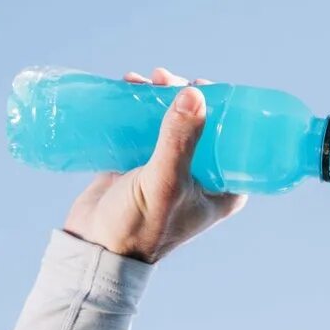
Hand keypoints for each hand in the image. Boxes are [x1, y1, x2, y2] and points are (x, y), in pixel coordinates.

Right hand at [62, 67, 248, 262]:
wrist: (94, 249)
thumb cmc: (138, 227)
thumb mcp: (164, 183)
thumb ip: (179, 140)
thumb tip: (193, 93)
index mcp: (224, 189)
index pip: (236, 137)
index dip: (223, 106)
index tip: (202, 84)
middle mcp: (202, 178)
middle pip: (203, 123)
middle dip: (185, 95)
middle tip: (164, 80)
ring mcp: (171, 169)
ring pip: (174, 121)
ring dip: (160, 96)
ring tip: (142, 81)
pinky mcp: (142, 163)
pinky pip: (147, 127)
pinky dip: (139, 107)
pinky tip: (129, 87)